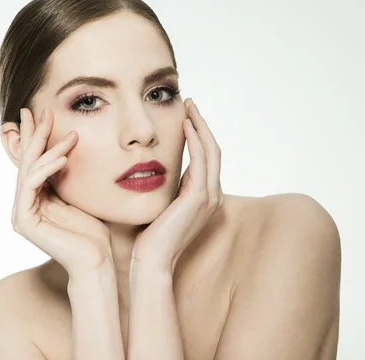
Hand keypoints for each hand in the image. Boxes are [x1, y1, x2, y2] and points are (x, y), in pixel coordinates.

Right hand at [11, 107, 113, 277]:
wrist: (97, 260)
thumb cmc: (94, 232)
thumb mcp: (80, 195)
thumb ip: (68, 177)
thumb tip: (70, 150)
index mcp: (37, 198)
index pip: (34, 161)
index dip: (36, 136)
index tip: (43, 112)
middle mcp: (25, 203)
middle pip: (27, 161)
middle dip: (34, 134)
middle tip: (39, 110)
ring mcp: (21, 213)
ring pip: (29, 171)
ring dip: (47, 149)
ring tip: (69, 135)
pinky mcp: (24, 221)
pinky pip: (31, 186)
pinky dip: (46, 169)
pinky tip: (63, 158)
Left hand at [132, 98, 223, 272]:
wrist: (151, 260)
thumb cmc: (150, 236)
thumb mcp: (163, 204)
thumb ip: (169, 187)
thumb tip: (157, 168)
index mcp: (205, 196)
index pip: (207, 157)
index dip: (199, 134)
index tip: (186, 115)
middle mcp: (213, 195)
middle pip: (213, 149)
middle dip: (202, 124)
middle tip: (190, 103)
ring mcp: (209, 197)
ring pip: (211, 151)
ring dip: (200, 126)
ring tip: (189, 107)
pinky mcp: (199, 198)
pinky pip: (201, 160)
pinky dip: (196, 140)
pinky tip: (185, 125)